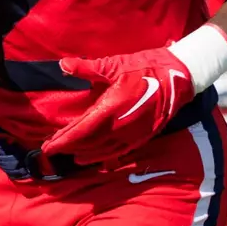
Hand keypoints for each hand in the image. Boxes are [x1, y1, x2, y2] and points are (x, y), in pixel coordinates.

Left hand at [42, 47, 194, 164]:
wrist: (179, 77)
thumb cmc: (145, 67)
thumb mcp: (115, 64)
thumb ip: (87, 68)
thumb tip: (63, 65)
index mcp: (111, 108)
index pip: (81, 129)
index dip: (63, 139)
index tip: (47, 146)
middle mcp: (120, 126)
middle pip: (89, 142)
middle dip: (69, 147)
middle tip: (52, 151)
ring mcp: (132, 134)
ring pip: (104, 150)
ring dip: (86, 154)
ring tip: (72, 156)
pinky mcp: (143, 136)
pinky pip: (120, 151)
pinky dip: (106, 157)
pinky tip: (99, 161)